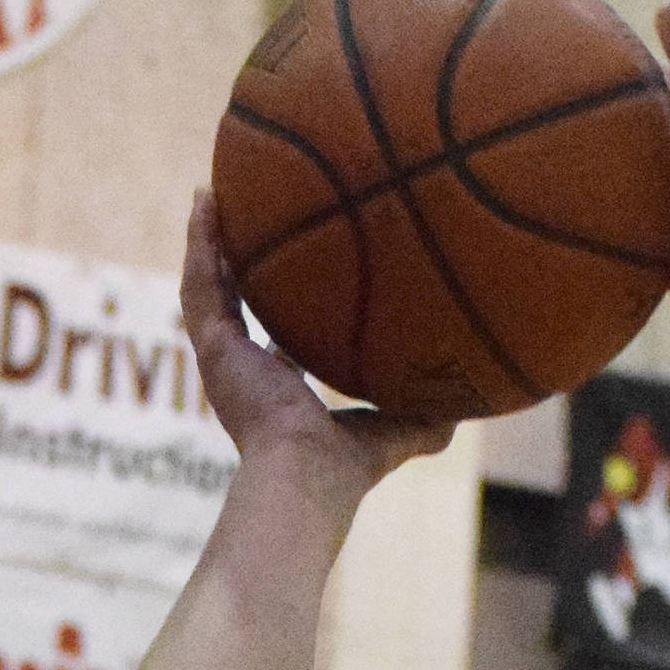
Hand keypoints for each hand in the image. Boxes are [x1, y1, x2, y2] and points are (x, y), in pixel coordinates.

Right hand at [179, 192, 452, 500]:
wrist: (309, 473)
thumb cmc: (348, 465)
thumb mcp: (397, 430)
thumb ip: (426, 419)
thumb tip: (470, 408)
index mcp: (280, 393)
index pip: (274, 339)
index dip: (281, 305)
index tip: (290, 272)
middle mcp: (246, 374)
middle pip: (234, 306)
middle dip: (235, 262)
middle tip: (242, 217)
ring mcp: (225, 362)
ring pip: (207, 289)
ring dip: (208, 242)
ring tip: (211, 195)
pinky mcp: (214, 351)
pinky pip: (199, 286)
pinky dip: (200, 243)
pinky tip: (205, 201)